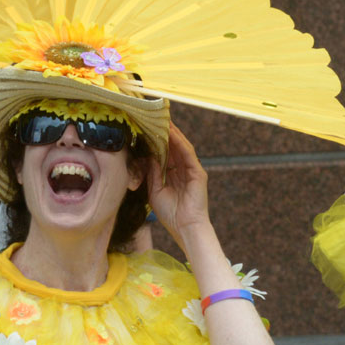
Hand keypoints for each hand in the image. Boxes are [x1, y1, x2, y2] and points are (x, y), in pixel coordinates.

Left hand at [146, 123, 209, 251]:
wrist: (185, 228)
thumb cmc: (170, 214)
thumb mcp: (155, 190)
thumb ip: (152, 172)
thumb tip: (148, 155)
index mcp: (173, 174)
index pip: (164, 153)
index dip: (156, 141)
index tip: (146, 128)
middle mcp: (183, 170)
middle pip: (173, 146)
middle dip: (165, 132)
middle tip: (155, 117)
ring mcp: (192, 170)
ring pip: (181, 146)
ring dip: (172, 133)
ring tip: (162, 120)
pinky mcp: (198, 172)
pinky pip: (188, 153)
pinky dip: (180, 142)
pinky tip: (171, 133)